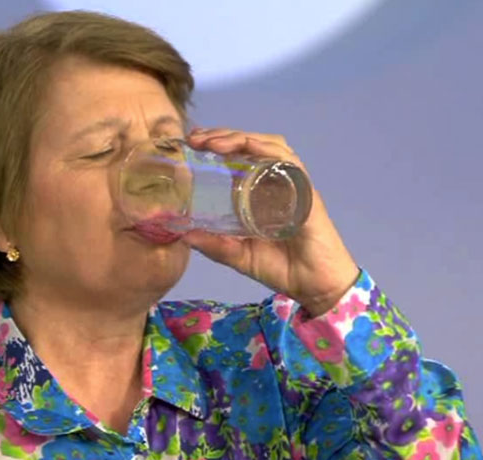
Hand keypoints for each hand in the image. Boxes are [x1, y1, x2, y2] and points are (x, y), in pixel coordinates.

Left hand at [183, 128, 359, 316]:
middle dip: (223, 135)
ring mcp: (293, 185)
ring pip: (270, 147)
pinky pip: (290, 164)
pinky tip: (249, 147)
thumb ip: (214, 245)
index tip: (191, 143)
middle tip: (196, 138)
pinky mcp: (306, 194)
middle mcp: (276, 182)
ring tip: (215, 143)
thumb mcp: (238, 255)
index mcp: (258, 192)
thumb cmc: (281, 268)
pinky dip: (269, 152)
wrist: (314, 286)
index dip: (215, 144)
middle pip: (251, 145)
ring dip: (242, 139)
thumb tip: (183, 234)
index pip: (238, 157)